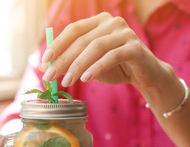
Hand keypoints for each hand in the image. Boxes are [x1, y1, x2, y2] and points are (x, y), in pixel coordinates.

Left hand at [40, 12, 170, 90]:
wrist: (146, 75)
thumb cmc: (116, 68)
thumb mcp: (90, 64)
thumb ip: (71, 62)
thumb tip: (44, 68)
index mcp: (99, 22)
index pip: (74, 29)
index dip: (57, 45)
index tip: (44, 62)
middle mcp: (112, 22)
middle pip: (82, 40)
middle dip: (64, 60)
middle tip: (50, 77)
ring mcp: (125, 33)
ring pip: (96, 47)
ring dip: (78, 65)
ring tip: (67, 81)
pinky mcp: (135, 47)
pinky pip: (112, 56)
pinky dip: (97, 67)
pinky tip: (86, 78)